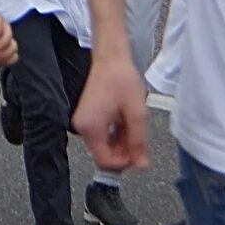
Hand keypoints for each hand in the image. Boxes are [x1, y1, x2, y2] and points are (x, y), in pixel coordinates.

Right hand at [72, 56, 150, 172]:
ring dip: (121, 141)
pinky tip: (125, 121)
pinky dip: (116, 133)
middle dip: (124, 151)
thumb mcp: (136, 113)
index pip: (105, 162)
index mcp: (91, 127)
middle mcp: (83, 127)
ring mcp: (84, 122)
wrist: (111, 59)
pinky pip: (102, 135)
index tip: (138, 154)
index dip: (124, 162)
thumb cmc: (120, 79)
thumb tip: (141, 165)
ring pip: (105, 145)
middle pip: (104, 154)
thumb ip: (139, 142)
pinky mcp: (88, 117)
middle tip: (139, 137)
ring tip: (133, 124)